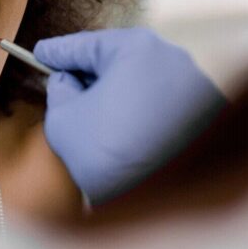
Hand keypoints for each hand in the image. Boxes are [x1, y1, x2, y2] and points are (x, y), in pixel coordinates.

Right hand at [35, 28, 224, 204]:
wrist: (157, 204)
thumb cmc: (106, 155)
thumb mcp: (63, 118)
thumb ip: (59, 90)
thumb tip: (66, 82)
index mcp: (135, 48)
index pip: (85, 44)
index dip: (56, 51)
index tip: (41, 53)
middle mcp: (170, 57)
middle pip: (117, 59)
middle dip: (89, 73)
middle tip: (62, 83)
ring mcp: (194, 83)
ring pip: (141, 79)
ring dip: (115, 92)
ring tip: (92, 114)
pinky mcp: (206, 111)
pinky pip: (162, 101)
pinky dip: (140, 109)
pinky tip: (121, 129)